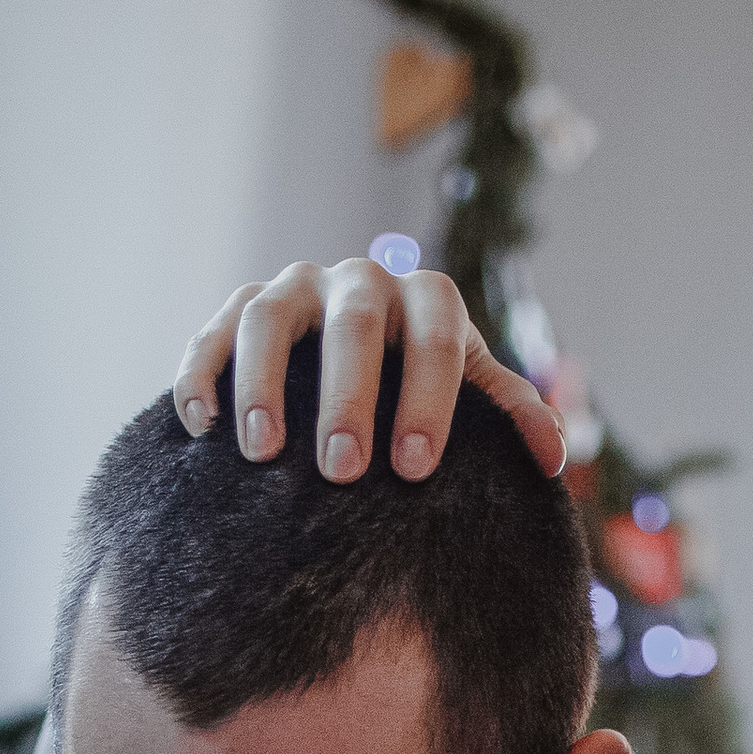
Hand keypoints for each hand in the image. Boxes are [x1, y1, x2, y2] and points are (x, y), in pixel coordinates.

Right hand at [173, 257, 565, 485]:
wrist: (360, 366)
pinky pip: (212, 330)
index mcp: (425, 300)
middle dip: (349, 397)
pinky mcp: (238, 308)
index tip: (416, 467)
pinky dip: (201, 372)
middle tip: (344, 471)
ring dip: (263, 383)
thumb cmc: (424, 392)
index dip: (427, 395)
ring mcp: (294, 290)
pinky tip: (199, 426)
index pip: (433, 333)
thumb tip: (552, 461)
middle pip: (354, 324)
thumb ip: (512, 417)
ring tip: (263, 454)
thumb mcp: (472, 396)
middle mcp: (360, 282)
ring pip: (271, 317)